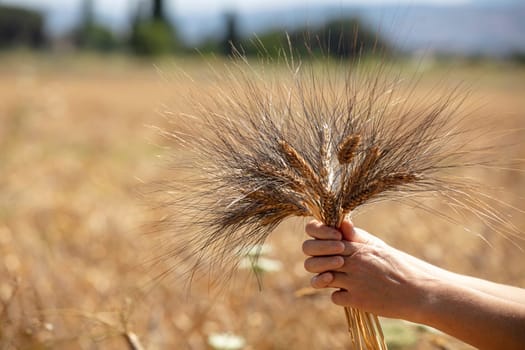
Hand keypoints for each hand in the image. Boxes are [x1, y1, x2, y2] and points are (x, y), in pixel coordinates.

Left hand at [303, 219, 431, 320]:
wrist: (420, 290)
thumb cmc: (399, 266)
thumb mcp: (377, 246)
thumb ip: (356, 237)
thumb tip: (341, 223)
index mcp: (356, 246)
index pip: (319, 237)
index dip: (316, 240)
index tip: (329, 245)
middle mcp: (352, 262)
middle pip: (311, 259)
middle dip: (314, 261)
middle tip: (329, 265)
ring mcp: (353, 282)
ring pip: (319, 279)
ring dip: (323, 279)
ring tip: (334, 278)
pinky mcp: (357, 300)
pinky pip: (334, 297)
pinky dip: (339, 296)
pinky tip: (350, 294)